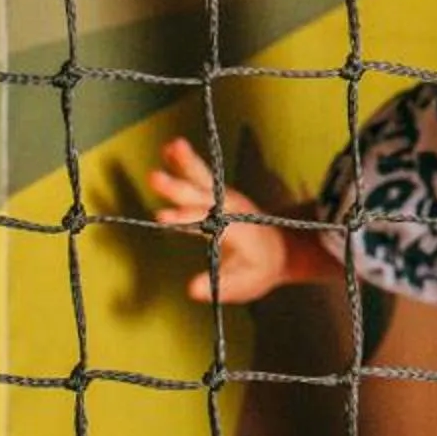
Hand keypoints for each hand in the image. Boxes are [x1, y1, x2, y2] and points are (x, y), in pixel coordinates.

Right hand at [147, 136, 300, 304]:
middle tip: (155, 178)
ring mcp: (225, 198)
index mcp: (237, 231)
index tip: (165, 217)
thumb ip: (219, 285)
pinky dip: (187, 161)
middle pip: (202, 197)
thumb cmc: (259, 269)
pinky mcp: (218, 193)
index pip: (208, 224)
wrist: (281, 248)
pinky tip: (171, 147)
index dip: (187, 219)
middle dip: (179, 188)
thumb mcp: (244, 284)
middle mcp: (231, 210)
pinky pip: (202, 174)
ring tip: (172, 146)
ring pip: (204, 178)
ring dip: (188, 163)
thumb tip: (192, 290)